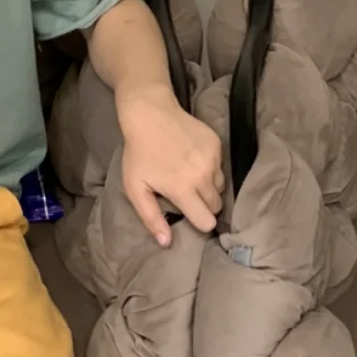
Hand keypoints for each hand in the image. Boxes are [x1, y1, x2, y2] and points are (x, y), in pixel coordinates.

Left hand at [118, 84, 223, 245]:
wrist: (150, 113)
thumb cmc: (139, 153)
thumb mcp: (136, 188)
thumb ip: (151, 218)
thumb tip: (166, 243)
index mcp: (183, 189)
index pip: (206, 221)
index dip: (199, 222)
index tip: (189, 215)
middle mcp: (202, 176)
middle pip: (216, 206)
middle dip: (204, 206)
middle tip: (187, 196)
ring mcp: (212, 159)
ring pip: (220, 187)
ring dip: (208, 188)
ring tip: (190, 178)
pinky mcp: (217, 145)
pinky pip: (220, 167)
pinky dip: (210, 169)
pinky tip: (192, 160)